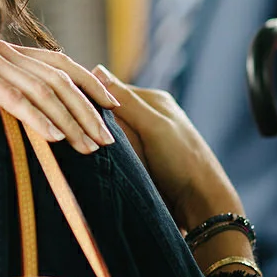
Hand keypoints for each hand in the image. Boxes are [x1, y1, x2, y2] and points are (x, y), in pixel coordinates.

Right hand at [0, 13, 117, 154]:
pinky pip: (11, 98)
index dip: (89, 83)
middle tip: (110, 141)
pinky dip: (36, 117)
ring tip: (89, 147)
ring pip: (42, 92)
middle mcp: (6, 53)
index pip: (60, 64)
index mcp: (6, 51)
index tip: (113, 105)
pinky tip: (52, 136)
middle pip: (60, 81)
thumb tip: (6, 96)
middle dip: (89, 112)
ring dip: (70, 120)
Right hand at [91, 66, 242, 230]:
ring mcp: (144, 139)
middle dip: (96, 123)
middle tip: (85, 136)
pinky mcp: (139, 160)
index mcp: (153, 100)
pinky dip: (106, 155)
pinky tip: (98, 161)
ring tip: (90, 150)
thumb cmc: (183, 162)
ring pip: (109, 133)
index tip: (76, 111)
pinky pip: (114, 151)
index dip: (93, 100)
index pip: (111, 91)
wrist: (200, 205)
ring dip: (100, 141)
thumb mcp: (154, 126)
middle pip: (108, 112)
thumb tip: (96, 70)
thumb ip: (127, 101)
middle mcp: (148, 116)